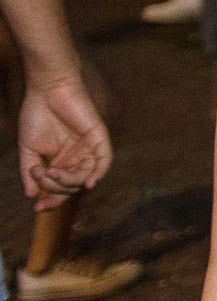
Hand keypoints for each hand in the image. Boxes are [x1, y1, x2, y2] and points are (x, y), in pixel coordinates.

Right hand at [18, 68, 108, 202]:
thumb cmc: (36, 116)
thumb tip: (31, 195)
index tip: (37, 209)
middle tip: (40, 175)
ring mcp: (88, 148)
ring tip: (50, 171)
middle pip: (71, 186)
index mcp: (60, 161)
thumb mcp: (28, 149)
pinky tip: (88, 183)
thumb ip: (30, 172)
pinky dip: (98, 173)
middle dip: (55, 188)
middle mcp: (76, 157)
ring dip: (67, 180)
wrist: (46, 91)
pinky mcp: (99, 138)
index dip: (51, 201)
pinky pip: (104, 161)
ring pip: (84, 176)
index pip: (60, 188)